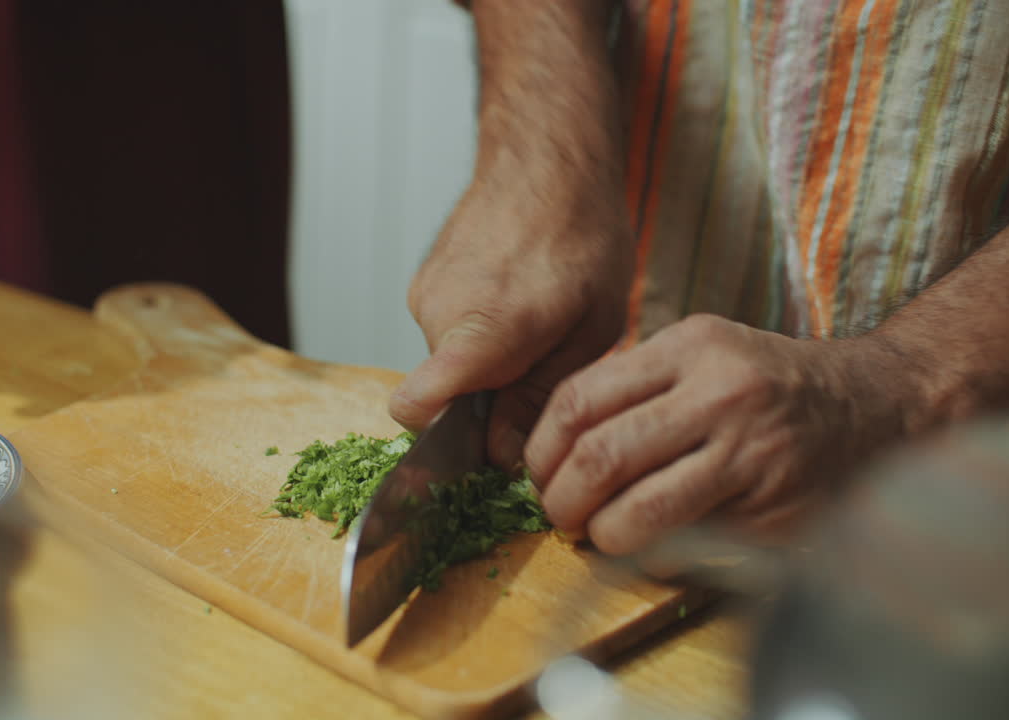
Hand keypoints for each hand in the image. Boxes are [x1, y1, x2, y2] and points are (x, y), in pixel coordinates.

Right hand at [389, 172, 632, 469]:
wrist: (548, 154)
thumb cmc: (582, 231)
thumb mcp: (591, 328)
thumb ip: (541, 397)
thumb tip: (503, 454)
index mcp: (482, 329)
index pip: (417, 409)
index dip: (443, 444)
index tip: (488, 444)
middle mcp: (438, 313)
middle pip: (444, 396)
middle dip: (487, 403)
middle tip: (544, 370)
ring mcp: (424, 293)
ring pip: (447, 364)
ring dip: (487, 365)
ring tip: (538, 325)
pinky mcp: (424, 281)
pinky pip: (446, 332)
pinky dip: (478, 334)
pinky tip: (519, 303)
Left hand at [524, 314, 918, 554]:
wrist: (874, 405)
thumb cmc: (766, 383)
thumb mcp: (702, 352)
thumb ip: (633, 385)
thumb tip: (550, 445)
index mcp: (691, 347)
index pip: (579, 400)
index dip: (541, 448)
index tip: (538, 472)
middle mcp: (721, 396)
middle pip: (600, 458)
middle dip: (561, 500)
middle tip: (559, 514)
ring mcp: (751, 456)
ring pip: (638, 512)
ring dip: (601, 535)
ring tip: (597, 534)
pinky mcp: (773, 512)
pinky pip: (688, 544)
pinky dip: (653, 555)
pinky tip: (648, 547)